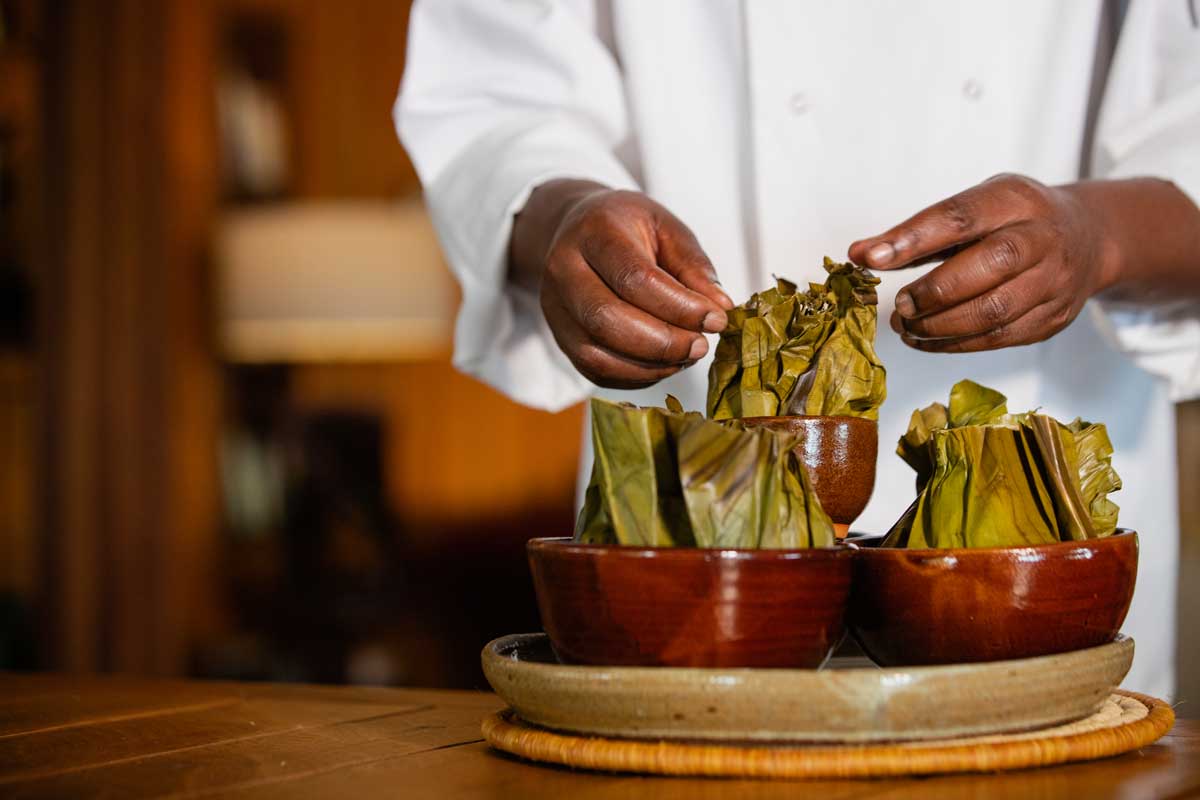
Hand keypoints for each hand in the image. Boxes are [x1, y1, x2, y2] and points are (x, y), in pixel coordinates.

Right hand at [511, 180, 732, 388]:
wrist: (577, 230)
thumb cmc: (628, 228)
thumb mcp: (667, 229)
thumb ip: (693, 266)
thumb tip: (720, 308)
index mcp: (594, 232)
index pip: (634, 278)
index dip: (680, 307)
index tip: (717, 319)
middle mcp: (563, 270)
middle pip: (607, 319)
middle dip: (663, 342)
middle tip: (701, 345)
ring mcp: (555, 308)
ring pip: (597, 354)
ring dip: (650, 365)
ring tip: (686, 356)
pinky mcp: (560, 338)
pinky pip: (595, 371)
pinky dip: (636, 376)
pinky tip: (664, 363)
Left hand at [848, 173, 1114, 352]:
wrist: (1089, 237)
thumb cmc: (1015, 220)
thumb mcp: (975, 207)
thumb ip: (919, 232)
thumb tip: (859, 255)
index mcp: (1015, 200)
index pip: (959, 217)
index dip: (911, 239)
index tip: (870, 257)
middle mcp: (1043, 238)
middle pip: (987, 267)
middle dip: (932, 292)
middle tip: (899, 306)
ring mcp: (1054, 281)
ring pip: (994, 312)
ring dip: (939, 326)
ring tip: (907, 326)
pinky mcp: (1053, 318)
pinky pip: (999, 338)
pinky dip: (955, 344)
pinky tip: (927, 339)